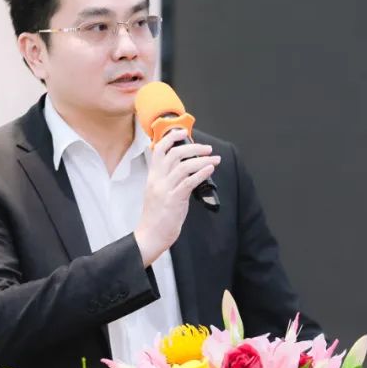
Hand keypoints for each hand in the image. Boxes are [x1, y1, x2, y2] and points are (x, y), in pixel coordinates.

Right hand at [133, 128, 219, 266]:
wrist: (151, 235)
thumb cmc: (157, 216)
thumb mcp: (159, 193)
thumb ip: (170, 180)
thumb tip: (188, 170)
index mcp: (153, 177)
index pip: (159, 150)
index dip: (171, 138)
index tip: (183, 132)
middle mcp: (157, 180)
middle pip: (174, 153)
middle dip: (193, 147)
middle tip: (207, 148)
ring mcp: (165, 189)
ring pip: (184, 166)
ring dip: (202, 160)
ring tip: (215, 159)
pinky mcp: (174, 200)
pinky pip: (189, 182)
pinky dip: (201, 173)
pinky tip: (210, 169)